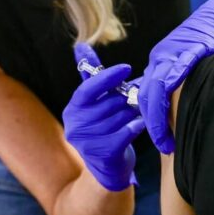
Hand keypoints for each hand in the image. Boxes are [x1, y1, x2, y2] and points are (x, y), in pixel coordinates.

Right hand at [63, 43, 144, 190]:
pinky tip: (140, 124)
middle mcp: (75, 126)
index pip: (88, 89)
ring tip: (138, 111)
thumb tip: (81, 45)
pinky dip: (136, 126)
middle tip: (139, 96)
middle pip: (110, 103)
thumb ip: (90, 76)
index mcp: (73, 109)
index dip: (108, 77)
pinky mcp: (103, 155)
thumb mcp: (94, 102)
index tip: (127, 68)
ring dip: (134, 112)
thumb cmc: (104, 127)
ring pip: (120, 116)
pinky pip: (126, 132)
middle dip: (128, 98)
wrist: (106, 169)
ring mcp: (87, 143)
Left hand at [138, 0, 213, 153]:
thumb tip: (192, 108)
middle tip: (164, 146)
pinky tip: (169, 113)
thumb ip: (190, 80)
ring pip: (154, 88)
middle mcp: (162, 55)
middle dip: (151, 124)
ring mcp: (175, 51)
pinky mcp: (192, 47)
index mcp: (163, 60)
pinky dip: (168, 93)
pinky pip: (174, 72)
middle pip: (145, 95)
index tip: (160, 139)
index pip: (147, 93)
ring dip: (156, 118)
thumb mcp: (200, 61)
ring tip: (166, 142)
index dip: (150, 119)